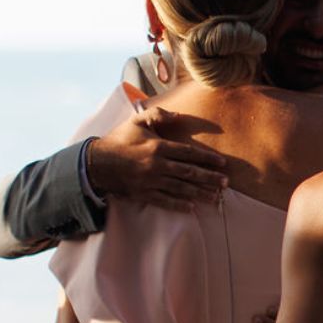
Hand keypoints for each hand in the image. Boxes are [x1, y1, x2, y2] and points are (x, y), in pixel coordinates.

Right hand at [85, 107, 227, 210]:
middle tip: (226, 183)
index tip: (222, 163)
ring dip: (200, 193)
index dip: (207, 158)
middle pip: (189, 173)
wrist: (96, 163)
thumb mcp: (137, 121)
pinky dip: (179, 205)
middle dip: (210, 178)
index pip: (189, 153)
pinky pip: (165, 201)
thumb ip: (158, 115)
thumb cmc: (119, 140)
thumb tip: (178, 115)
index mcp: (158, 147)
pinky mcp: (143, 194)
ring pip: (181, 189)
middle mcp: (157, 165)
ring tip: (215, 197)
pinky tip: (192, 208)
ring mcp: (151, 181)